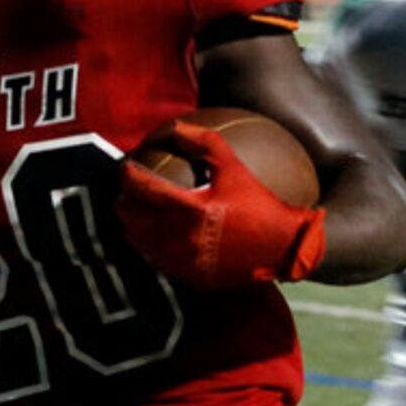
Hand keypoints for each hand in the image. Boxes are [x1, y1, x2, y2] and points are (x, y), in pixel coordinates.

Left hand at [116, 119, 325, 290]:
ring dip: (131, 226)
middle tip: (125, 191)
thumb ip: (204, 142)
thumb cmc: (260, 206)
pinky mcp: (189, 277)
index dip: (128, 175)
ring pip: (139, 243)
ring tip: (133, 213)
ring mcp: (183, 261)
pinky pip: (157, 260)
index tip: (126, 168)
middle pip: (132, 219)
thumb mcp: (235, 168)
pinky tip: (152, 235)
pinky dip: (149, 246)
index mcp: (191, 209)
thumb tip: (175, 127)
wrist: (283, 250)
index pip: (144, 189)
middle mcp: (182, 238)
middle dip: (123, 202)